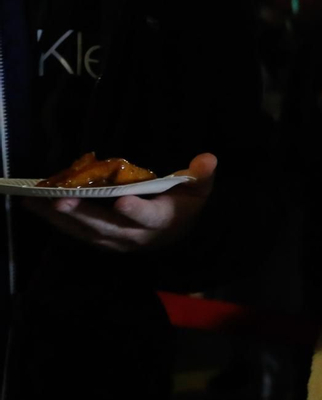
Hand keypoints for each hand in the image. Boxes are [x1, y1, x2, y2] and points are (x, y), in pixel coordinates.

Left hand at [23, 153, 216, 252]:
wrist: (176, 236)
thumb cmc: (186, 206)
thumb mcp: (200, 189)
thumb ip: (202, 174)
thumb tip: (208, 158)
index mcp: (161, 221)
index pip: (148, 217)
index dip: (135, 210)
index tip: (123, 200)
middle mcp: (135, 235)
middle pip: (106, 227)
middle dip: (83, 214)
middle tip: (61, 200)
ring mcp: (115, 241)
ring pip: (85, 232)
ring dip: (60, 219)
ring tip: (36, 203)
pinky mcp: (100, 241)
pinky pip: (76, 233)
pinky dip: (56, 222)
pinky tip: (36, 208)